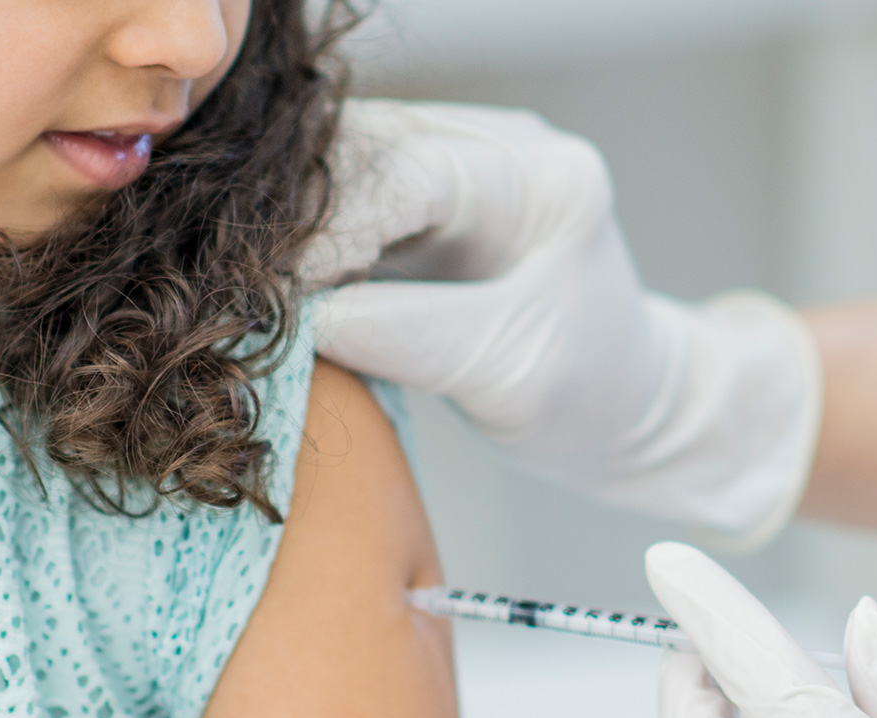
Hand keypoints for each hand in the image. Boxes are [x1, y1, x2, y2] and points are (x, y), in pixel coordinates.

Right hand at [309, 100, 821, 548]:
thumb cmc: (588, 396)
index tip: (272, 289)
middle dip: (303, 220)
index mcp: (543, 182)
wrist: (625, 406)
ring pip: (352, 166)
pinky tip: (287, 280)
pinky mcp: (438, 201)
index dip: (329, 228)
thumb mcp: (503, 373)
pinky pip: (356, 198)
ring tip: (262, 286)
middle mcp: (505, 152)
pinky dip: (315, 238)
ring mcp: (469, 168)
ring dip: (301, 224)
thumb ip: (403, 335)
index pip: (410, 175)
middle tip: (251, 287)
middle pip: (371, 153)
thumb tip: (299, 315)